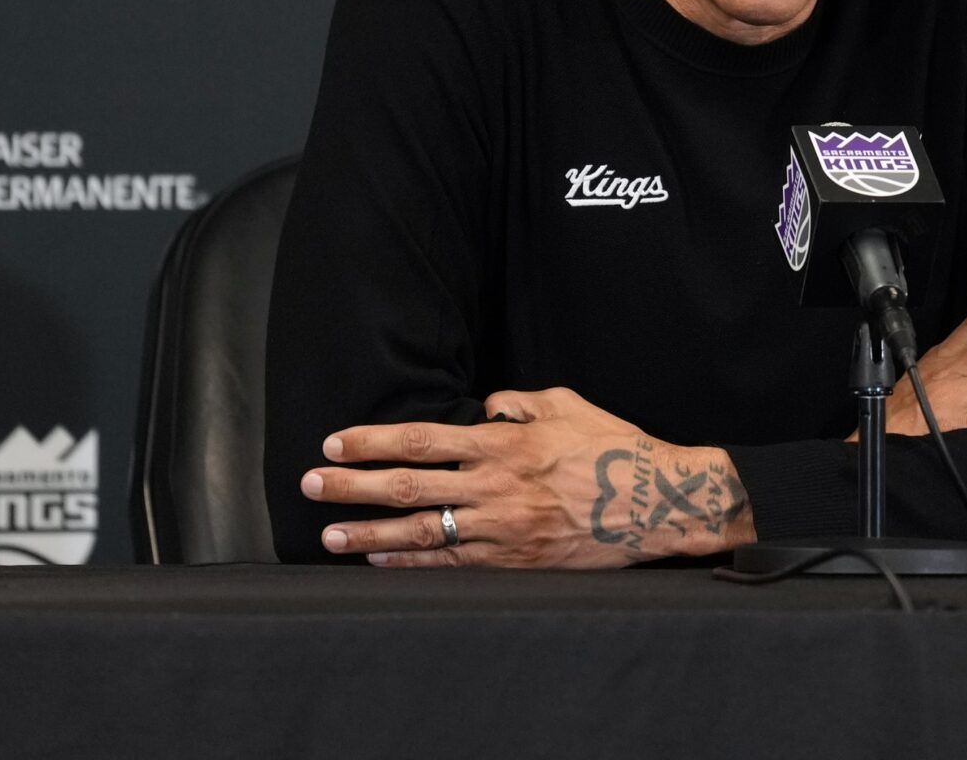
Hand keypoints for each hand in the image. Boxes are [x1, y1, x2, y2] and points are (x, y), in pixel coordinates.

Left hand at [299, 387, 753, 567]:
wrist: (655, 502)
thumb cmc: (614, 447)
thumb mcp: (569, 404)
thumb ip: (521, 402)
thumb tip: (486, 407)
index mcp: (505, 443)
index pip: (422, 439)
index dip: (372, 441)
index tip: (335, 442)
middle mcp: (494, 486)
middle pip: (408, 485)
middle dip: (353, 486)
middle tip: (311, 484)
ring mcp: (502, 528)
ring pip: (420, 532)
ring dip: (369, 534)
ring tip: (330, 535)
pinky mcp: (513, 561)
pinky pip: (451, 563)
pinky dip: (412, 564)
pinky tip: (380, 562)